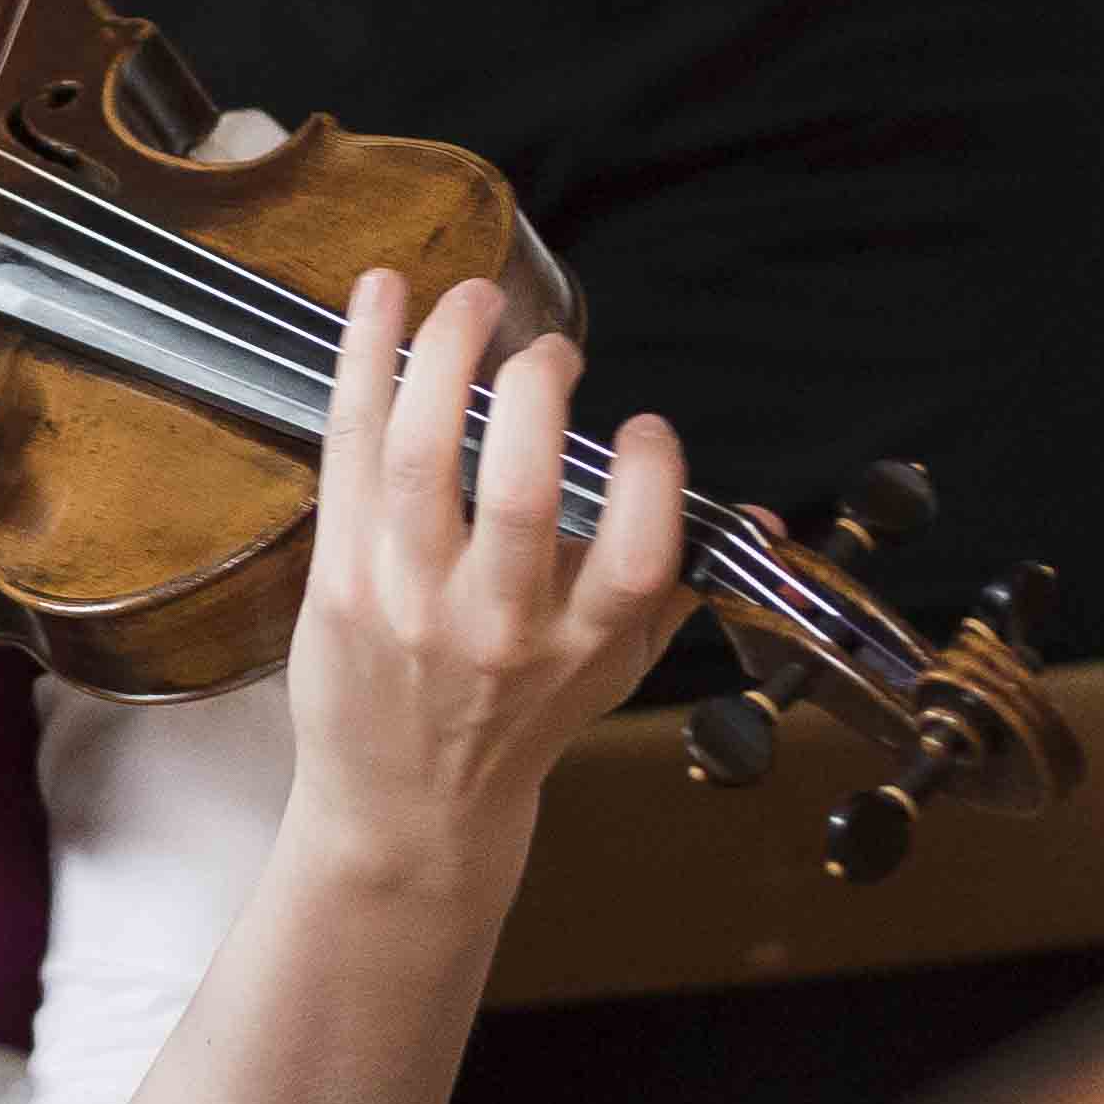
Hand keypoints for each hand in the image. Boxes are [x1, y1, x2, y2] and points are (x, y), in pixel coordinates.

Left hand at [282, 273, 686, 874]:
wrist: (408, 807)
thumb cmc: (519, 718)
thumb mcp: (615, 667)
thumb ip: (679, 584)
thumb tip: (764, 524)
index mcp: (584, 640)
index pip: (637, 554)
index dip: (651, 475)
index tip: (645, 426)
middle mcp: (498, 624)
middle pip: (519, 490)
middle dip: (537, 390)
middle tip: (549, 347)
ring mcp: (409, 601)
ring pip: (420, 455)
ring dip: (442, 353)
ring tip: (470, 298)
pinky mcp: (339, 581)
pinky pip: (347, 452)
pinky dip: (362, 362)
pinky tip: (380, 296)